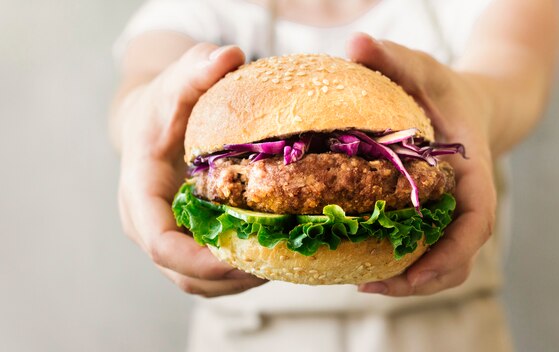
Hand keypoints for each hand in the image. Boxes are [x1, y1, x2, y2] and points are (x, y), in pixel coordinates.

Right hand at [117, 43, 265, 296]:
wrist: (151, 125)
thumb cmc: (163, 106)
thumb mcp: (176, 83)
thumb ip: (196, 69)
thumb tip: (229, 55)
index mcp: (139, 196)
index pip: (159, 243)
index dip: (198, 261)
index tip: (241, 260)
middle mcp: (149, 226)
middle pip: (183, 275)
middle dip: (229, 278)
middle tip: (279, 265)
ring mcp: (168, 238)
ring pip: (199, 282)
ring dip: (239, 282)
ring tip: (283, 264)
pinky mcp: (187, 242)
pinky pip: (210, 273)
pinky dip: (240, 274)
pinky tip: (274, 256)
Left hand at [347, 33, 496, 295]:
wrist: (472, 103)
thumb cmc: (446, 88)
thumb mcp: (422, 69)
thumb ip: (393, 57)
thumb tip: (355, 42)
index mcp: (472, 171)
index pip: (476, 222)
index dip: (451, 253)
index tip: (417, 273)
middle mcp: (467, 199)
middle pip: (457, 255)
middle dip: (421, 279)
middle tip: (370, 286)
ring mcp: (454, 212)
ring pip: (444, 261)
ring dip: (410, 280)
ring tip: (363, 284)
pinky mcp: (438, 216)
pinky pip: (429, 249)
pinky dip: (405, 265)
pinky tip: (367, 263)